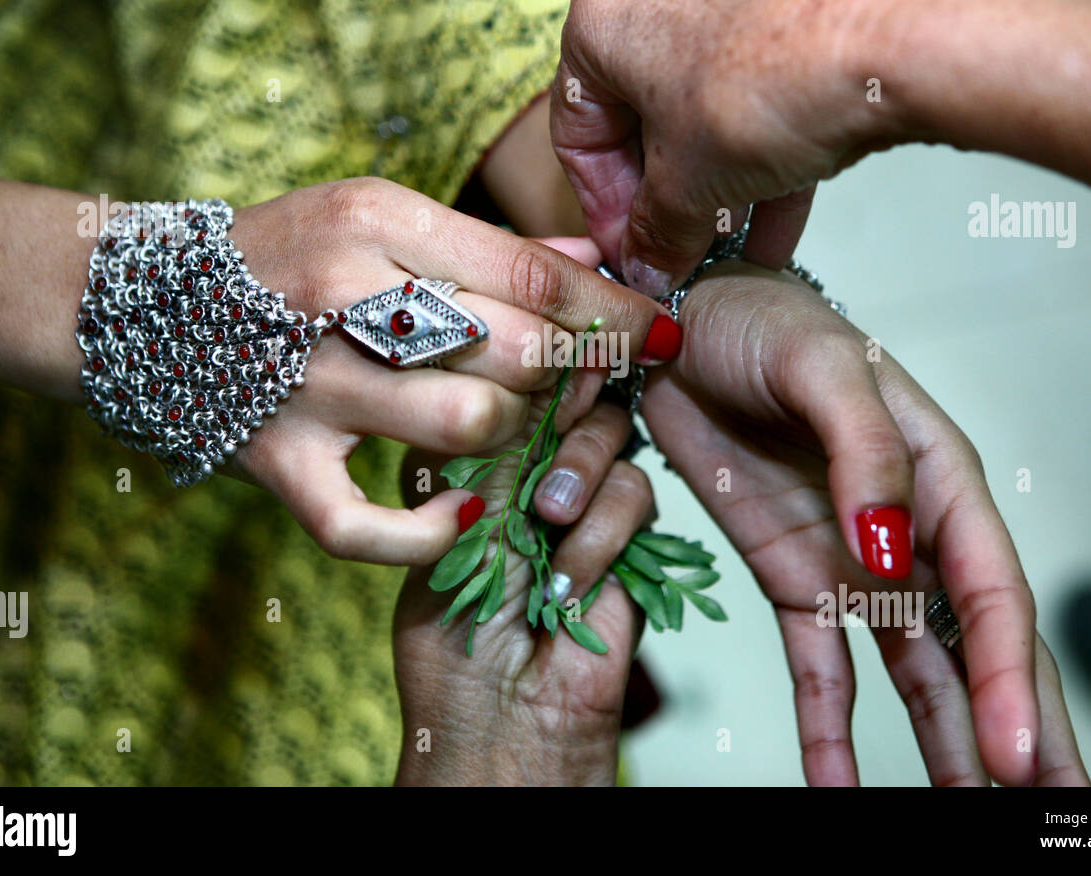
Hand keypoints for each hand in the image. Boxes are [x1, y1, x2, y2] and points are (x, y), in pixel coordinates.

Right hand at [222, 176, 675, 564]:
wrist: (147, 305)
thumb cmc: (285, 253)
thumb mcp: (380, 216)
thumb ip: (487, 247)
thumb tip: (592, 266)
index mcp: (376, 224)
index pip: (531, 277)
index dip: (612, 314)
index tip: (660, 331)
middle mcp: (340, 300)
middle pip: (514, 353)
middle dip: (576, 373)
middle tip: (591, 379)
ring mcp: (306, 391)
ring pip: (468, 428)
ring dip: (514, 433)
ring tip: (510, 420)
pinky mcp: (277, 466)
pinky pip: (371, 527)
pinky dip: (431, 530)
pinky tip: (463, 506)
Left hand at [393, 387, 649, 784]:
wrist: (507, 730)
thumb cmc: (455, 651)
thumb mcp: (456, 532)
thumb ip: (494, 455)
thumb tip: (528, 368)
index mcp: (463, 468)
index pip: (495, 392)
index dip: (512, 374)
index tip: (521, 359)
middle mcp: (523, 478)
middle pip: (561, 397)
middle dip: (557, 408)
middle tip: (556, 412)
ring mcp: (578, 506)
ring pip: (606, 434)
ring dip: (578, 472)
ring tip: (548, 523)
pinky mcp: (627, 540)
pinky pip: (635, 492)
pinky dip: (604, 531)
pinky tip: (570, 580)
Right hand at [550, 0, 911, 291]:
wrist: (888, 45)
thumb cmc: (771, 85)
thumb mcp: (689, 189)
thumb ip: (656, 235)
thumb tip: (647, 263)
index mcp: (601, 16)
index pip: (578, 131)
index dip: (602, 207)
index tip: (628, 249)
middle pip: (642, 117)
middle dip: (665, 198)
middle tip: (677, 251)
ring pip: (703, 107)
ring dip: (715, 188)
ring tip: (731, 247)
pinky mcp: (789, 2)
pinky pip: (756, 90)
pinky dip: (760, 153)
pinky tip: (775, 221)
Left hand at [639, 264, 1088, 785]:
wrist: (676, 325)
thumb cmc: (762, 323)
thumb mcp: (822, 365)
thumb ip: (870, 452)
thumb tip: (895, 550)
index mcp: (941, 478)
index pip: (991, 593)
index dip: (1008, 676)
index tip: (1016, 756)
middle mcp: (911, 534)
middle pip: (977, 649)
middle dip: (1015, 732)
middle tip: (1045, 810)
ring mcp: (854, 567)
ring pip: (915, 676)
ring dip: (943, 748)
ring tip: (964, 817)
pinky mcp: (795, 582)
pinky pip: (820, 670)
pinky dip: (828, 732)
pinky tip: (836, 787)